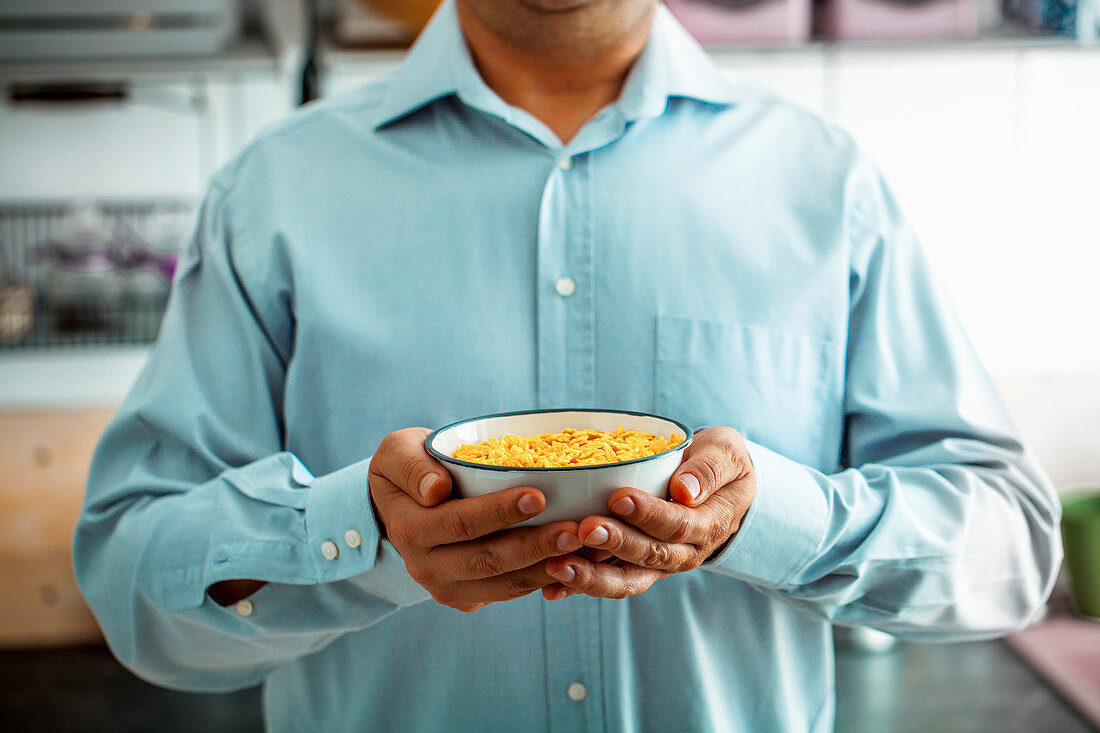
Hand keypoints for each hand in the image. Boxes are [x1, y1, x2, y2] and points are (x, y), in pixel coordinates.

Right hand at [369, 427, 583, 611]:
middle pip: (486, 559)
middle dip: (534, 545)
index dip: (498, 512)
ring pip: (502, 584)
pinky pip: (507, 592)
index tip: (537, 496)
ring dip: (544, 568)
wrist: (400, 504)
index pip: (459, 523)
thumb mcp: (397, 452)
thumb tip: (435, 490)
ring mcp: (445, 586)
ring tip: (581, 546)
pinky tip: (571, 561)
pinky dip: (541, 579)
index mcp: (408, 528)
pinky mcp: (466, 597)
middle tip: (574, 529)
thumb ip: (411, 466)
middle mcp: (424, 565)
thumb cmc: (409, 466)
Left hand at [542, 426, 755, 600]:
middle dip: (614, 543)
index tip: (619, 497)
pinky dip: (580, 588)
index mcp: (708, 524)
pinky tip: (550, 589)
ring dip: (591, 577)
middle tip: (583, 528)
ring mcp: (659, 565)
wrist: (722, 489)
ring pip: (626, 579)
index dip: (648, 514)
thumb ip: (710, 469)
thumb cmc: (720, 463)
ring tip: (557, 567)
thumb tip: (685, 490)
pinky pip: (610, 582)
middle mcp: (684, 552)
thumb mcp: (726, 453)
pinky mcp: (637, 568)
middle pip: (648, 555)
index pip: (677, 524)